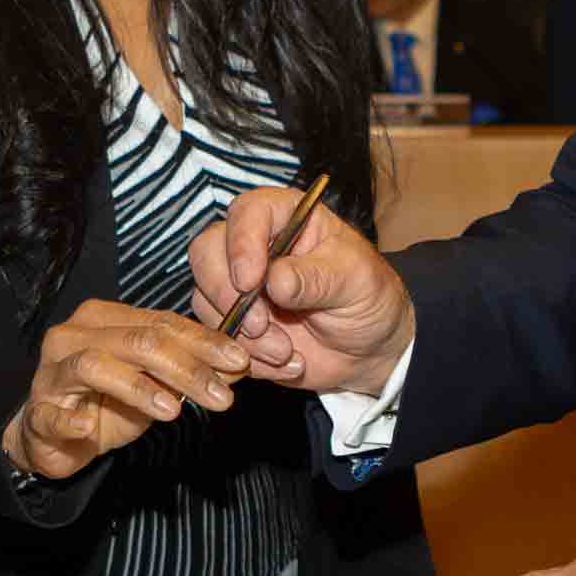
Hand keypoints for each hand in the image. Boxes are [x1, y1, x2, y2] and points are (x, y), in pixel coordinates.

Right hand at [0, 298, 248, 481]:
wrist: (51, 437)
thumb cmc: (106, 403)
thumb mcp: (156, 386)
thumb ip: (190, 371)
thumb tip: (239, 365)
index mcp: (108, 319)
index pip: (163, 322)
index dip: (205, 341)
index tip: (240, 359)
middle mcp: (77, 334)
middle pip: (139, 340)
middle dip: (187, 367)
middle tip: (221, 394)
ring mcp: (52, 370)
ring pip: (98, 365)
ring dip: (140, 388)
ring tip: (174, 410)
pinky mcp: (37, 409)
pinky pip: (51, 414)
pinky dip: (70, 421)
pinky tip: (88, 428)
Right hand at [187, 185, 414, 395]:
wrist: (369, 348)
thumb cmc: (368, 298)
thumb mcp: (354, 282)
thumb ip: (316, 278)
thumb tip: (276, 280)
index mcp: (287, 217)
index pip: (246, 212)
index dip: (241, 244)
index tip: (252, 281)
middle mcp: (255, 246)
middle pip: (206, 252)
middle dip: (226, 294)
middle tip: (260, 326)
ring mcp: (239, 285)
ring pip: (206, 300)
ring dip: (242, 335)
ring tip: (286, 351)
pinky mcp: (235, 322)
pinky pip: (217, 338)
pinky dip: (248, 358)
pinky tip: (288, 363)